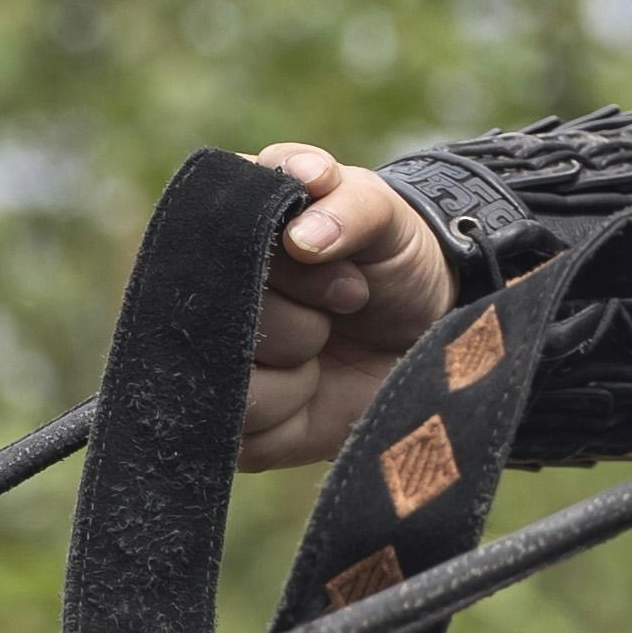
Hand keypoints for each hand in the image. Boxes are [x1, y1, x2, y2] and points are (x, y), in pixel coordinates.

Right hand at [241, 145, 451, 468]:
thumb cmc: (390, 260)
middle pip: (217, 308)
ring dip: (298, 354)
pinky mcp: (234, 419)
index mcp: (225, 225)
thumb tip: (301, 238)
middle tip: (345, 296)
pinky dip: (294, 406)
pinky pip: (243, 427)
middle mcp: (207, 293)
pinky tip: (314, 386)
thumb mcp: (384, 214)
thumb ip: (350, 205)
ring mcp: (216, 358)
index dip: (277, 257)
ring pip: (228, 369)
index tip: (319, 252)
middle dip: (300, 305)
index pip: (209, 237)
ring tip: (325, 341)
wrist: (424, 334)